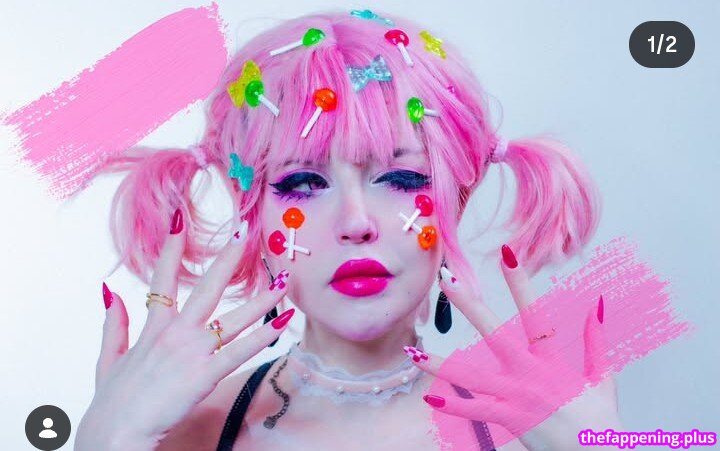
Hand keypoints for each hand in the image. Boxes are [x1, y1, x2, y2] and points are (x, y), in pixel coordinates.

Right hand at [75, 212, 293, 450]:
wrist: (112, 436)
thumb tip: (110, 292)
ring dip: (262, 297)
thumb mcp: (108, 359)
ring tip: (284, 279)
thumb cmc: (111, 403)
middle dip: (228, 257)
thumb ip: (114, 324)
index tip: (180, 220)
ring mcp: (191, 352)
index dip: (171, 248)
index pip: (162, 278)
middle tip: (245, 231)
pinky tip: (283, 323)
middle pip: (207, 287)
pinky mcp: (203, 375)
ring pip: (233, 317)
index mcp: (152, 327)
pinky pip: (239, 351)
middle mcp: (174, 332)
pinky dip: (263, 336)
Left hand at [406, 244, 621, 449]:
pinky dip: (453, 405)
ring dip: (441, 363)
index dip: (520, 283)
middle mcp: (530, 374)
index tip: (506, 253)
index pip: (535, 314)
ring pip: (472, 377)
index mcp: (552, 361)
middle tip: (447, 279)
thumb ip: (597, 341)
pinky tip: (430, 394)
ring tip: (414, 351)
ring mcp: (516, 398)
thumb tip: (598, 305)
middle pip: (495, 334)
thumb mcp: (603, 378)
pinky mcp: (508, 420)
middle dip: (470, 305)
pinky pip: (476, 411)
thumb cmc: (599, 421)